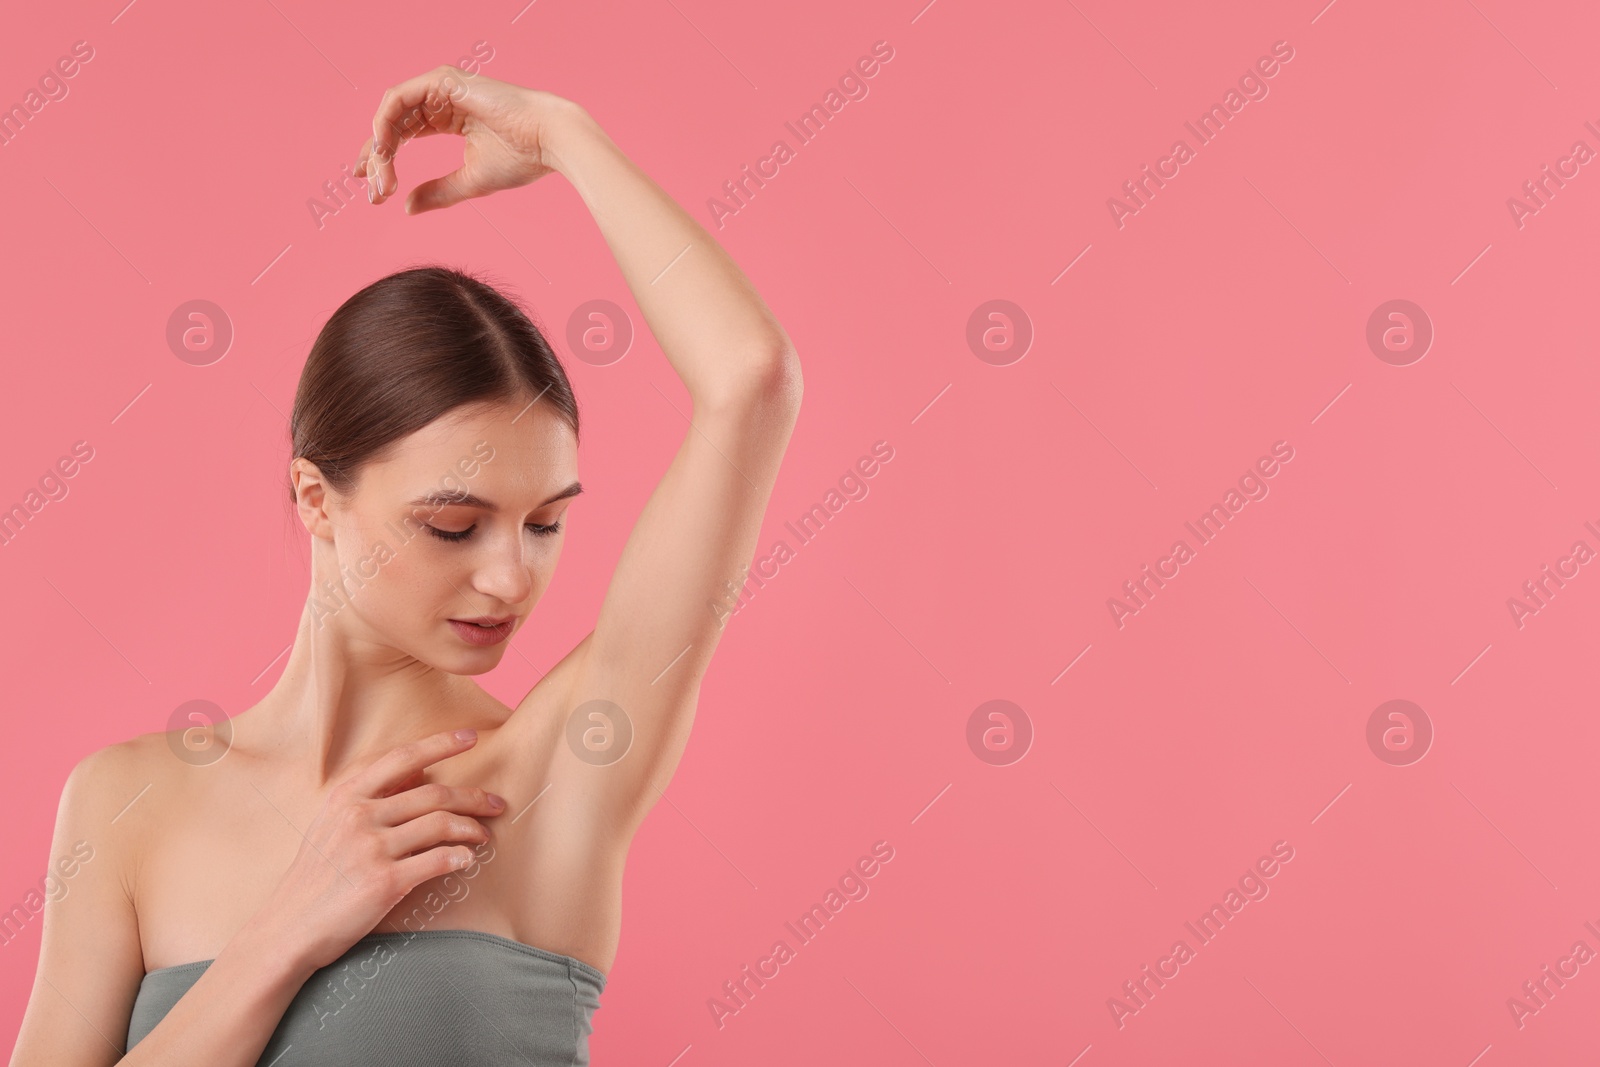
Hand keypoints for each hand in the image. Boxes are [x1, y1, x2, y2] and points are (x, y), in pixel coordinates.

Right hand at [249, 728, 506, 972]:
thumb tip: (419, 777)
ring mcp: (371, 848)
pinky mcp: (384, 882)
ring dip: (472, 828)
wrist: (287, 930)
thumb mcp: (329, 827)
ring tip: (483, 835)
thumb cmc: (313, 879)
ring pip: (441, 824)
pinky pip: (437, 860)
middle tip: (497, 803)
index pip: (402, 757)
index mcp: (345, 797)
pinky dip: (460, 858)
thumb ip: (366, 801)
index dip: (440, 744)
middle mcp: (358, 816)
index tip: (470, 736)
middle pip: (434, 793)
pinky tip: (467, 860)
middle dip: (473, 796)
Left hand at [354, 66, 584, 214]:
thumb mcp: (470, 181)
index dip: (384, 160)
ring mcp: (440, 87)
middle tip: (372, 191)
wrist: (549, 139)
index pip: (404, 134)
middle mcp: (441, 99)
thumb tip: (405, 207)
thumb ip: (438, 192)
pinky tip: (384, 151)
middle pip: (393, 126)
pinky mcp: (442, 81)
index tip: (372, 190)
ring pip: (391, 113)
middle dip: (378, 159)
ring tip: (379, 178)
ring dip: (379, 147)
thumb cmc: (522, 157)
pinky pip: (398, 99)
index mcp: (449, 118)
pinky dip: (385, 123)